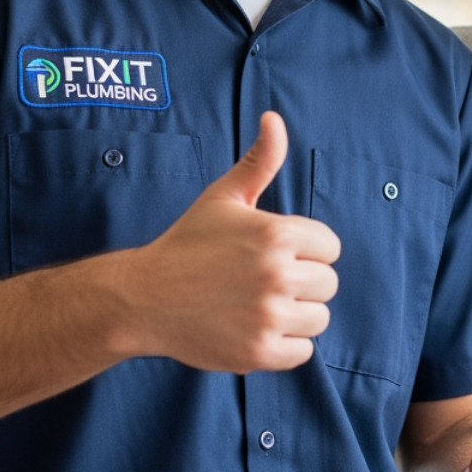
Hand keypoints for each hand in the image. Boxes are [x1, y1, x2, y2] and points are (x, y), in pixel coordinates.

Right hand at [122, 111, 340, 371]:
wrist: (141, 298)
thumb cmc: (187, 244)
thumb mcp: (223, 198)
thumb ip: (259, 161)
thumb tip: (274, 118)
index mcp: (276, 235)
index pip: (330, 247)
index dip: (306, 250)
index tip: (272, 254)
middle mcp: (276, 275)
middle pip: (328, 284)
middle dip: (302, 282)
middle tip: (261, 282)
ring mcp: (268, 316)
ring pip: (319, 318)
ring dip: (296, 315)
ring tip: (259, 305)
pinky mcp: (258, 353)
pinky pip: (303, 352)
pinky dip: (285, 346)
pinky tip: (254, 329)